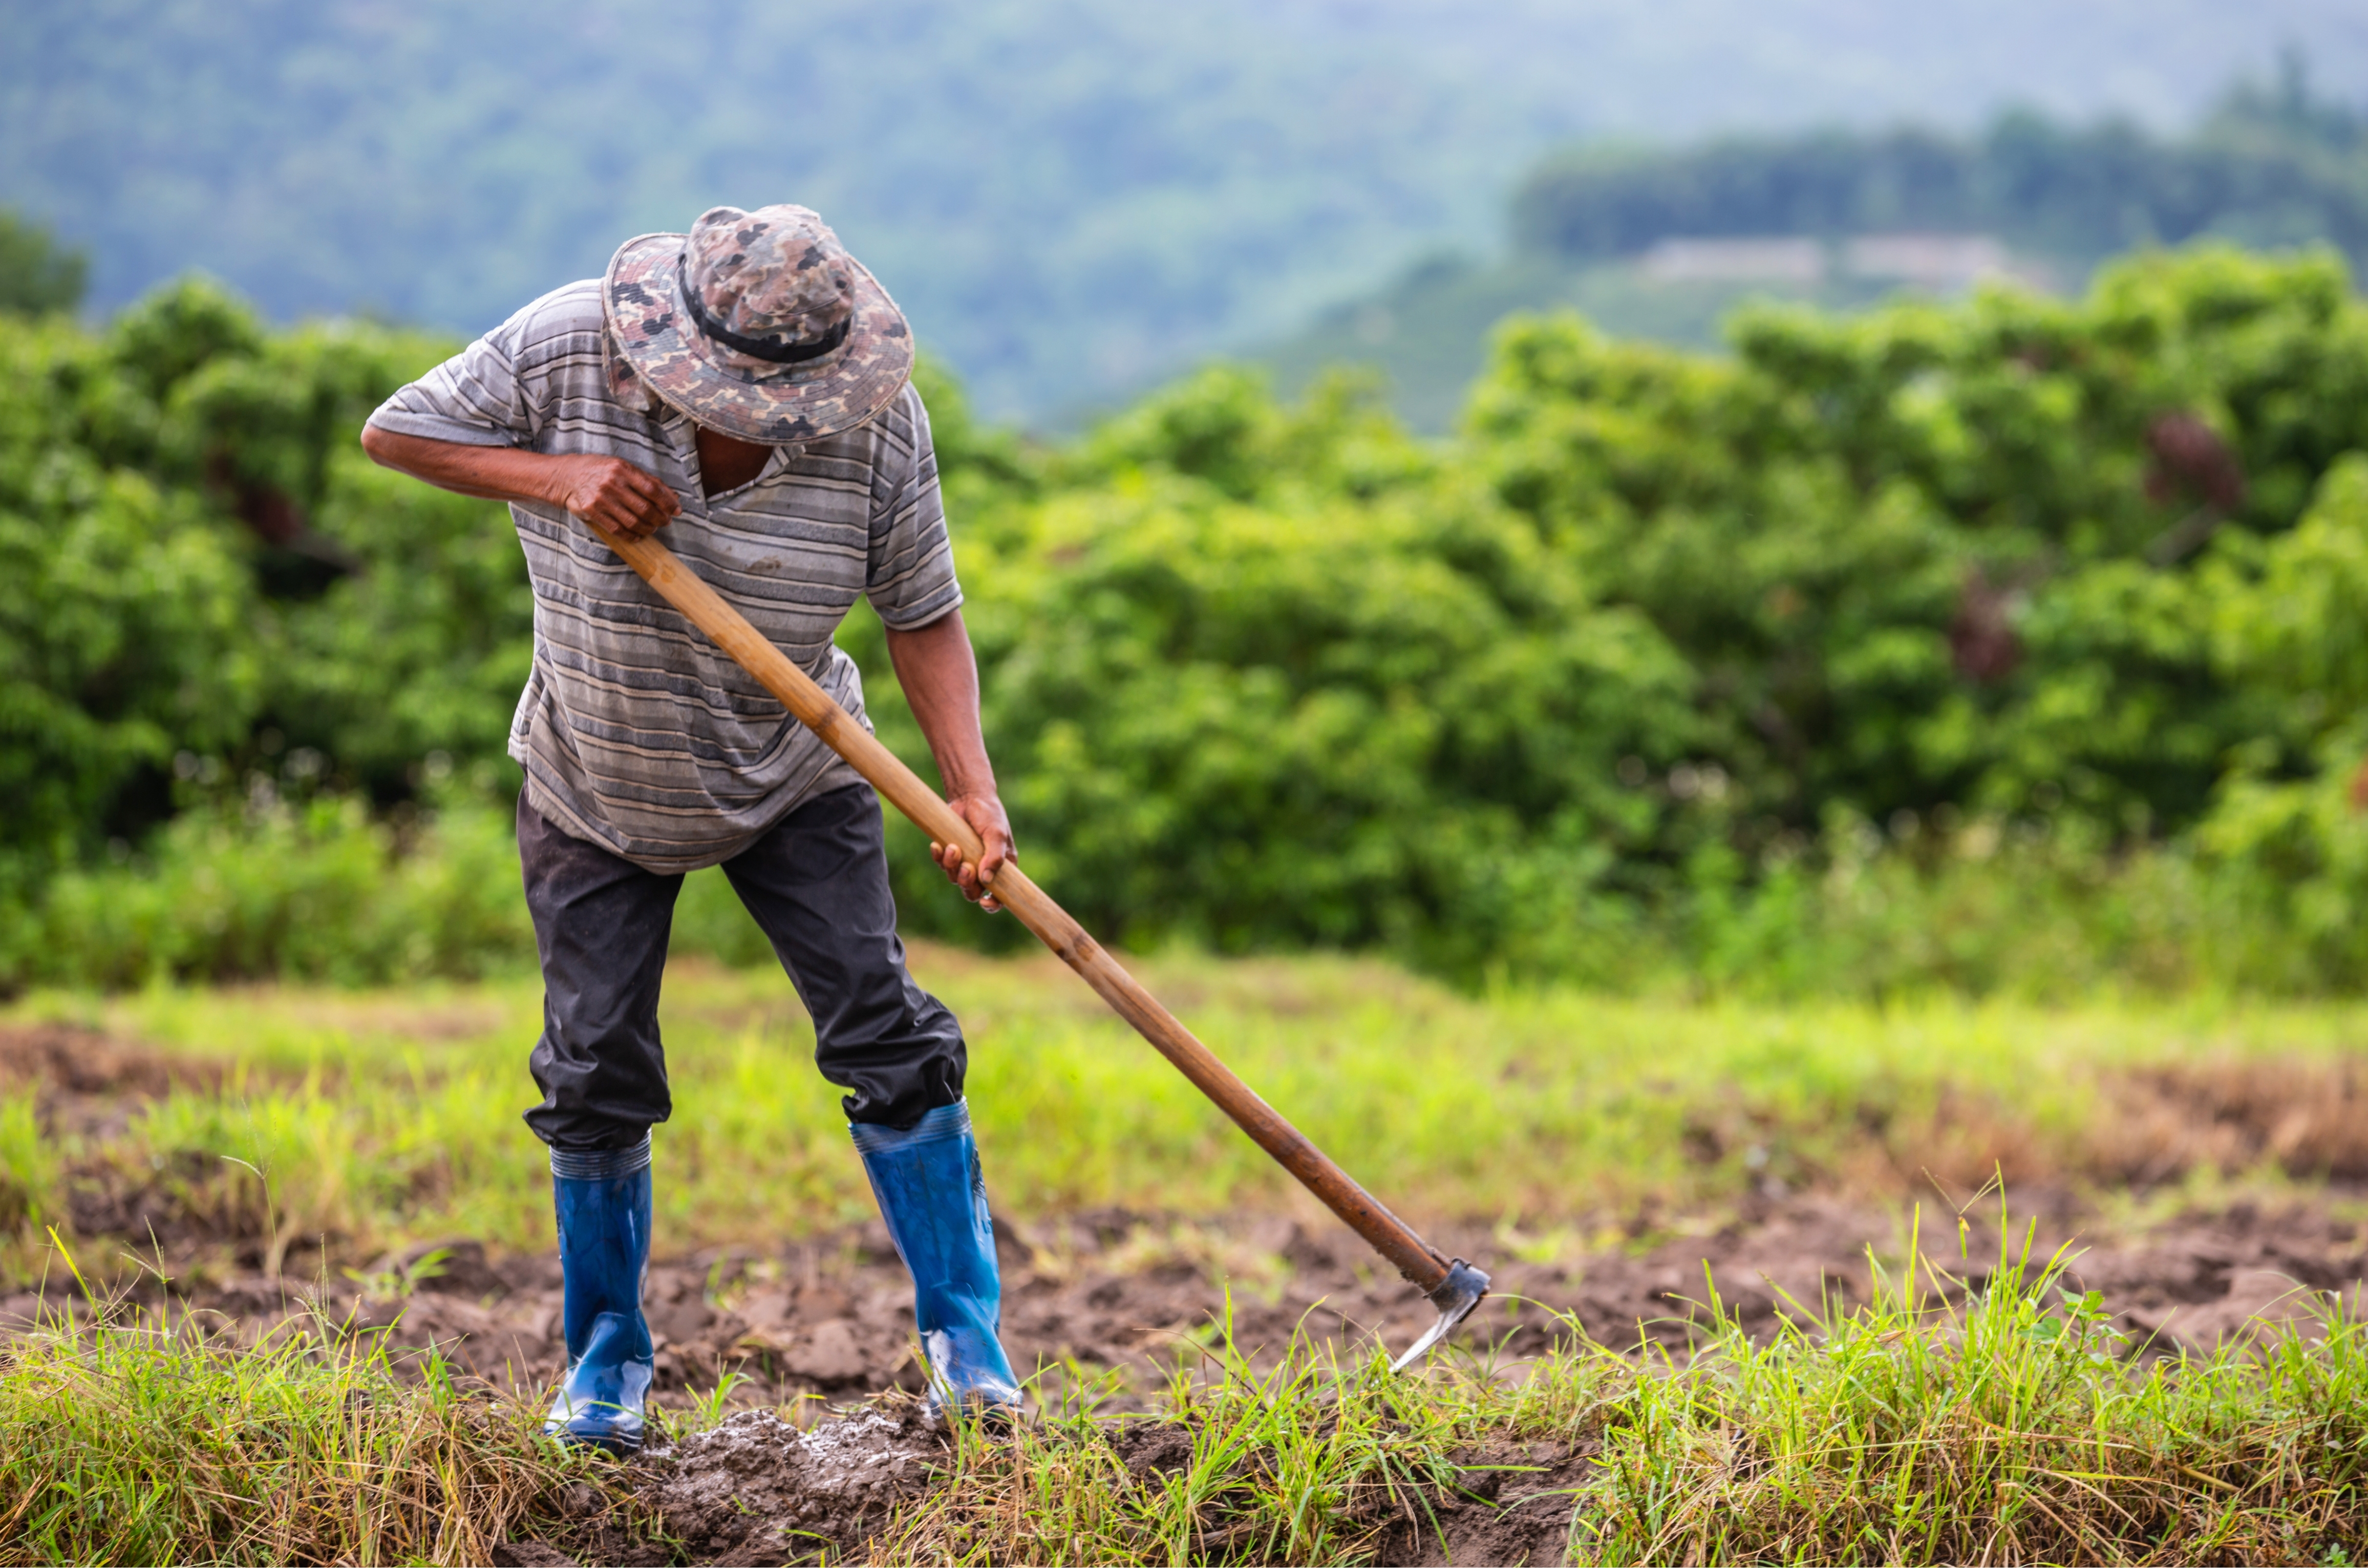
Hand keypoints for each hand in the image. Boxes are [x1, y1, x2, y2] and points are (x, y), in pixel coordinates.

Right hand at [551, 455, 679, 537]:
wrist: (568, 476)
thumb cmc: (600, 471)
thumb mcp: (623, 467)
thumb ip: (648, 481)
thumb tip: (673, 496)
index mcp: (623, 469)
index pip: (652, 489)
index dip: (667, 502)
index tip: (677, 511)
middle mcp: (612, 483)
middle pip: (644, 508)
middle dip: (660, 518)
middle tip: (665, 521)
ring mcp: (601, 498)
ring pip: (632, 521)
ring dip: (648, 528)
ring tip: (652, 528)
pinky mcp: (592, 511)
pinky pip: (617, 529)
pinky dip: (631, 536)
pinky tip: (638, 536)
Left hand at [930, 794, 1014, 912]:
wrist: (969, 796)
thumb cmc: (989, 814)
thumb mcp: (997, 833)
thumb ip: (994, 857)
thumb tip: (986, 880)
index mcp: (1002, 867)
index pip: (1001, 895)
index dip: (993, 904)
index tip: (984, 902)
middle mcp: (984, 868)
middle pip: (973, 891)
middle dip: (967, 883)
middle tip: (966, 867)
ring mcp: (967, 862)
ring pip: (955, 879)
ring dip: (951, 867)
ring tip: (952, 847)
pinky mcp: (951, 854)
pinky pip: (942, 865)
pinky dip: (938, 858)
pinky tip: (937, 845)